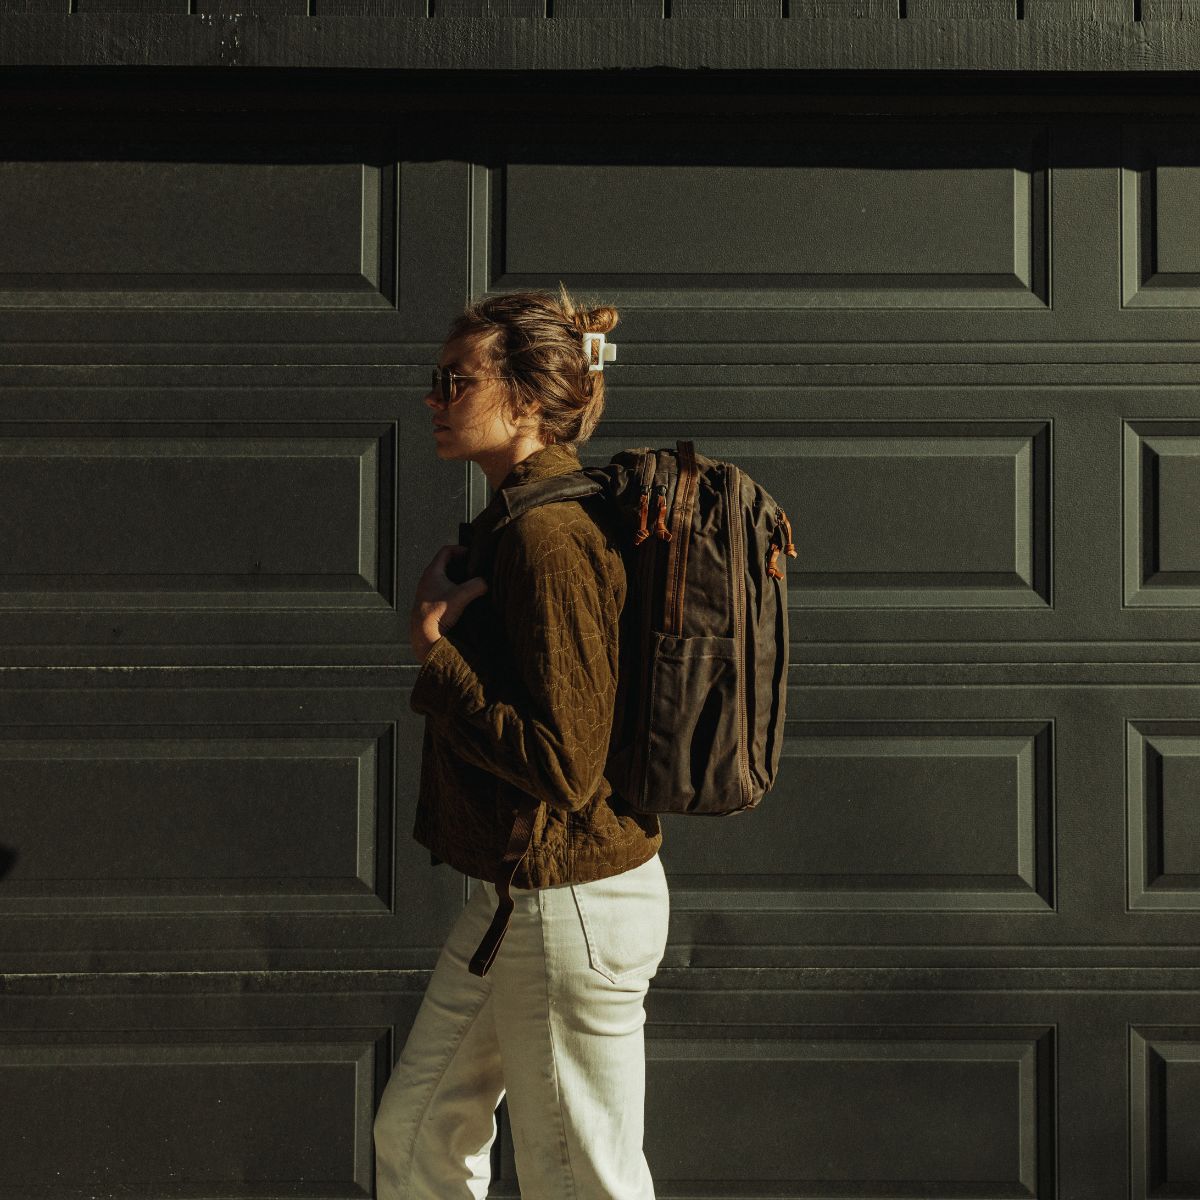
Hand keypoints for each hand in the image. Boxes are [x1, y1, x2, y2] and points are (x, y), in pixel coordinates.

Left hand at [411, 545, 488, 660]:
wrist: (424, 635)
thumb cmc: (436, 614)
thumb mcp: (462, 596)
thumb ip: (478, 585)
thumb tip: (486, 583)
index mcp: (432, 572)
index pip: (446, 551)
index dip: (460, 549)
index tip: (471, 555)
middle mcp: (428, 579)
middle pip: (446, 564)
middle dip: (461, 565)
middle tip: (474, 569)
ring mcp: (428, 591)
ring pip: (445, 578)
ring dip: (458, 579)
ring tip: (471, 584)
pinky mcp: (431, 603)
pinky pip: (444, 590)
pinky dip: (454, 590)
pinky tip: (464, 599)